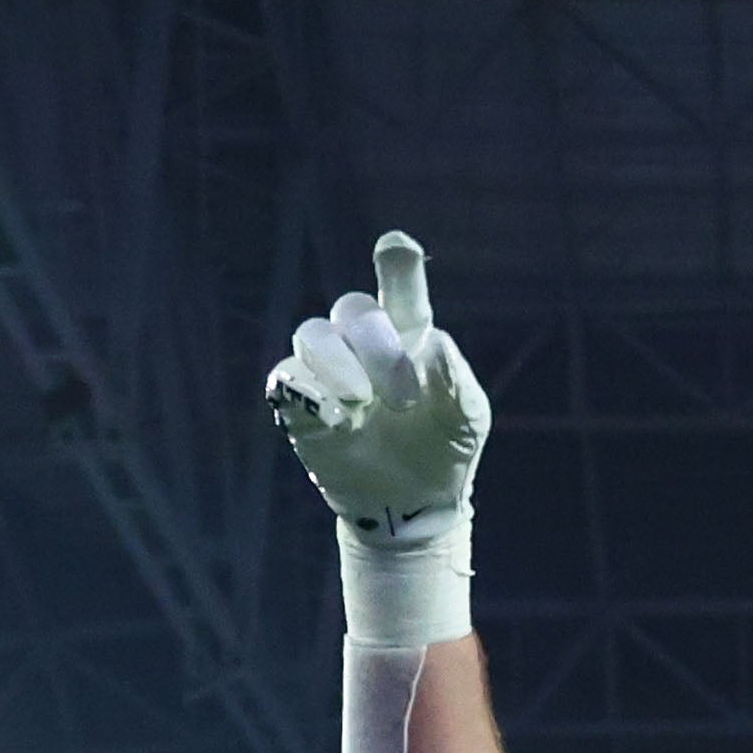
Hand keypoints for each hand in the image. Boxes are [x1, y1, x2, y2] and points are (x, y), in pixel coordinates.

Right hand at [267, 232, 490, 643]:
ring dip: (338, 364)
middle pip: (355, 308)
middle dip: (378, 346)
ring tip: (362, 404)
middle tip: (403, 400)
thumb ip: (456, 380)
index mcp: (410, 335)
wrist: (414, 505)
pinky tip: (336, 416)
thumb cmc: (444, 450)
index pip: (401, 288)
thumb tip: (434, 345)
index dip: (397, 265)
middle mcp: (363, 344)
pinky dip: (306, 390)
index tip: (396, 247)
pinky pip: (286, 378)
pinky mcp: (299, 405)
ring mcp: (328, 370)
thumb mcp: (466, 419)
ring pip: (312, 334)